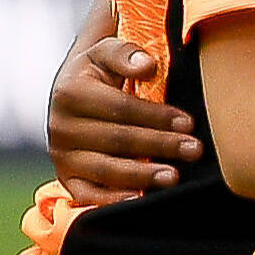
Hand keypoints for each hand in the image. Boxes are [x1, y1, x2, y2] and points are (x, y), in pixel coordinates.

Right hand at [46, 32, 192, 207]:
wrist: (72, 95)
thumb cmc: (99, 73)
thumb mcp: (106, 52)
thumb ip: (124, 53)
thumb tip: (146, 65)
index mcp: (70, 92)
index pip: (121, 108)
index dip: (156, 116)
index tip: (188, 123)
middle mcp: (60, 127)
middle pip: (118, 140)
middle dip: (160, 145)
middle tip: (194, 150)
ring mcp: (63, 156)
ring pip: (106, 170)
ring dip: (142, 176)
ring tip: (174, 177)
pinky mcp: (67, 178)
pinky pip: (88, 195)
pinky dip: (112, 201)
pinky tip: (140, 200)